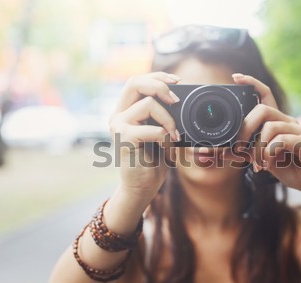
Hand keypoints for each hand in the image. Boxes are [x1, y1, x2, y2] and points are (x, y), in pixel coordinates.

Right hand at [108, 72, 180, 198]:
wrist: (141, 188)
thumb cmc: (153, 161)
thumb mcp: (162, 133)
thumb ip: (164, 116)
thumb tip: (182, 101)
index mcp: (126, 111)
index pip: (137, 81)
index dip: (157, 77)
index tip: (178, 81)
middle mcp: (118, 115)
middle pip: (134, 82)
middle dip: (159, 85)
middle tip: (176, 100)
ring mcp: (118, 126)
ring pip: (147, 104)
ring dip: (168, 119)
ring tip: (174, 135)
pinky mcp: (123, 139)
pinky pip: (151, 129)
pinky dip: (165, 137)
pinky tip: (168, 148)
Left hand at [227, 73, 300, 201]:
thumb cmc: (290, 168)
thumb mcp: (261, 160)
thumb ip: (242, 153)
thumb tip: (218, 151)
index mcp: (277, 122)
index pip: (265, 95)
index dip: (252, 84)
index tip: (236, 77)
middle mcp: (288, 122)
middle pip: (263, 110)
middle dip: (246, 128)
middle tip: (239, 147)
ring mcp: (298, 131)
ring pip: (270, 127)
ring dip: (258, 148)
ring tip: (257, 164)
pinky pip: (282, 141)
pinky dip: (269, 154)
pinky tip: (267, 165)